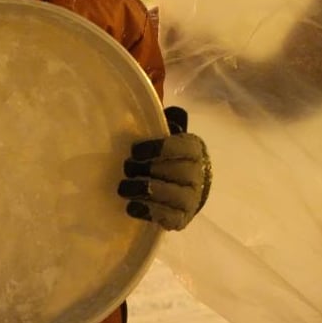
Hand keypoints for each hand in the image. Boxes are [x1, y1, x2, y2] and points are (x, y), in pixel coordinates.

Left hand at [118, 106, 210, 230]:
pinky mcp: (182, 218)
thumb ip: (160, 123)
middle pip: (175, 172)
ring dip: (145, 190)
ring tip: (124, 187)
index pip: (182, 147)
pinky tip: (132, 206)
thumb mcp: (167, 136)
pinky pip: (169, 218)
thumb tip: (148, 104)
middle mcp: (197, 174)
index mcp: (193, 149)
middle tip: (126, 167)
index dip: (158, 148)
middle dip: (147, 170)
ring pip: (172, 195)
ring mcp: (192, 198)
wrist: (186, 189)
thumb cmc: (169, 157)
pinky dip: (149, 212)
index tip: (135, 150)